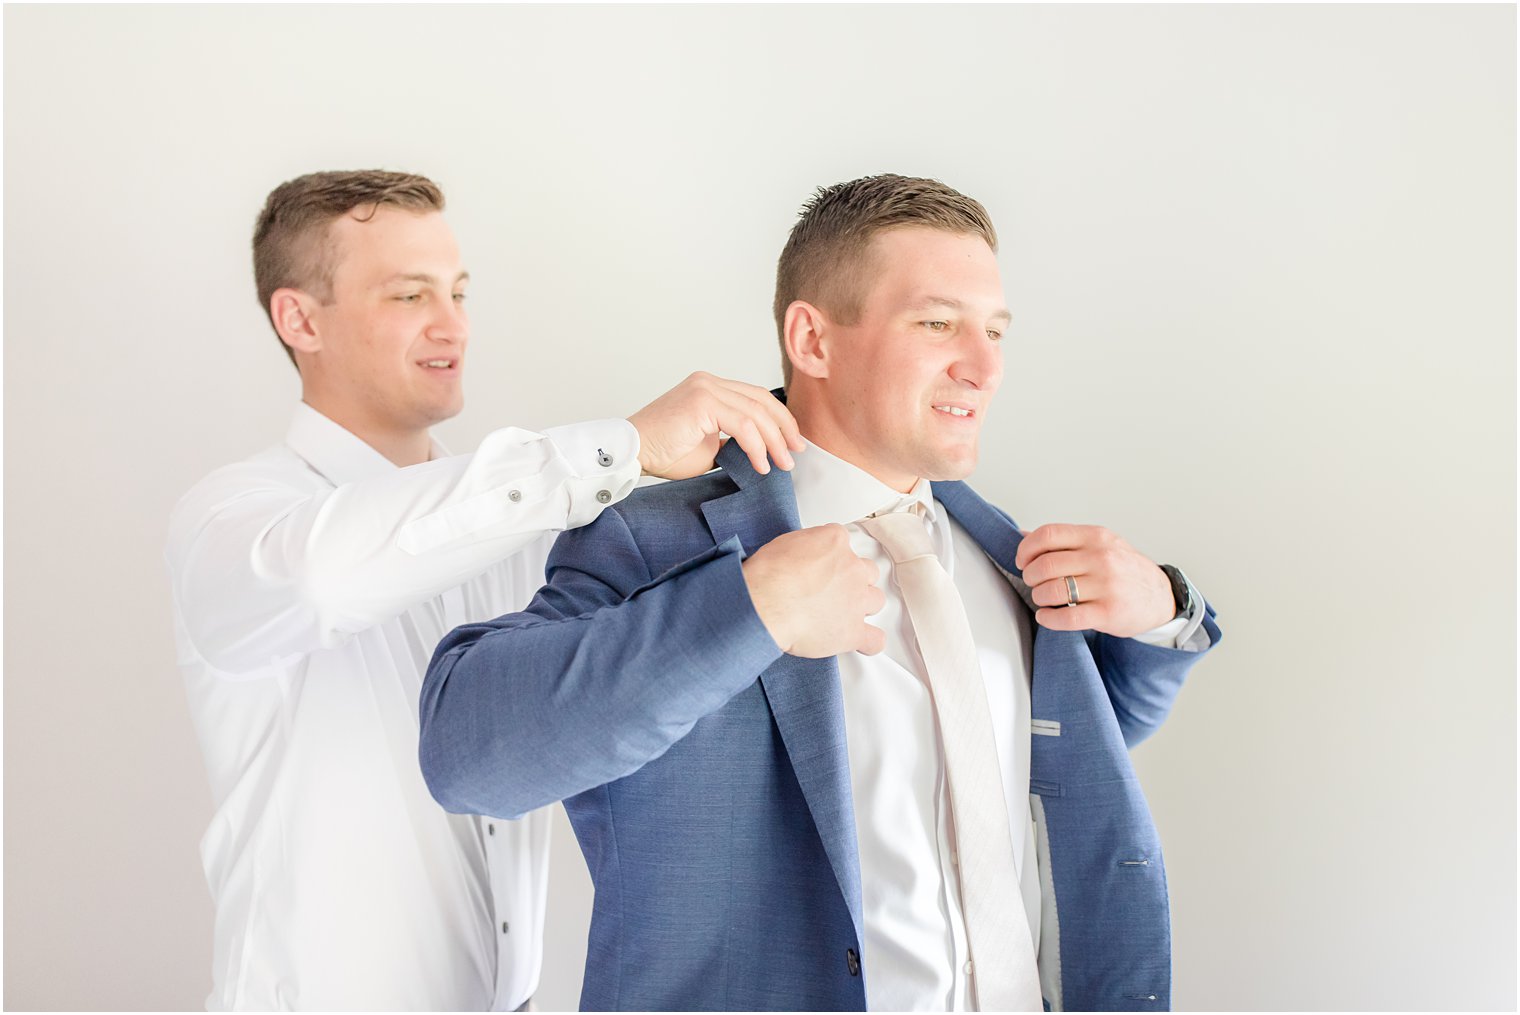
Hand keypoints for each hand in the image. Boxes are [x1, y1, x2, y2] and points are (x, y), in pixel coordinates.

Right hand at [629, 372, 804, 480]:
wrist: (632, 453)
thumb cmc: (664, 453)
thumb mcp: (710, 446)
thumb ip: (734, 440)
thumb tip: (764, 452)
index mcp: (711, 387)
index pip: (756, 397)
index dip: (779, 419)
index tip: (792, 443)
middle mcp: (709, 381)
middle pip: (761, 400)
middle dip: (784, 429)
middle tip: (794, 454)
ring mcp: (705, 388)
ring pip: (755, 413)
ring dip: (773, 442)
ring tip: (780, 465)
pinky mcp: (701, 401)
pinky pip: (742, 424)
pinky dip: (756, 446)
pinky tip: (760, 464)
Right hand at [741, 525, 885, 657]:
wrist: (766, 605)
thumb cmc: (769, 577)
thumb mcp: (782, 544)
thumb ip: (802, 548)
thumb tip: (800, 558)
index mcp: (834, 542)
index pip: (841, 541)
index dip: (831, 555)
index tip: (821, 564)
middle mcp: (852, 568)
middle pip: (867, 571)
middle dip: (853, 580)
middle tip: (834, 589)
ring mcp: (856, 600)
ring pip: (876, 600)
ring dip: (863, 606)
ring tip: (843, 614)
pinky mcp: (853, 631)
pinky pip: (875, 639)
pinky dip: (869, 642)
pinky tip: (861, 642)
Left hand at [1015, 524, 1174, 636]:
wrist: (1162, 597)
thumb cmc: (1125, 570)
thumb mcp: (1100, 544)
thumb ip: (1065, 540)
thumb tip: (1023, 536)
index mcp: (1095, 537)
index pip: (1048, 535)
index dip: (1026, 549)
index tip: (1023, 561)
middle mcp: (1101, 558)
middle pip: (1045, 565)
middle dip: (1030, 576)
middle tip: (1033, 583)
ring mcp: (1106, 586)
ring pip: (1052, 591)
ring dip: (1038, 597)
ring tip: (1043, 599)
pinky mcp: (1108, 613)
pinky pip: (1066, 618)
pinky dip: (1048, 618)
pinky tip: (1046, 616)